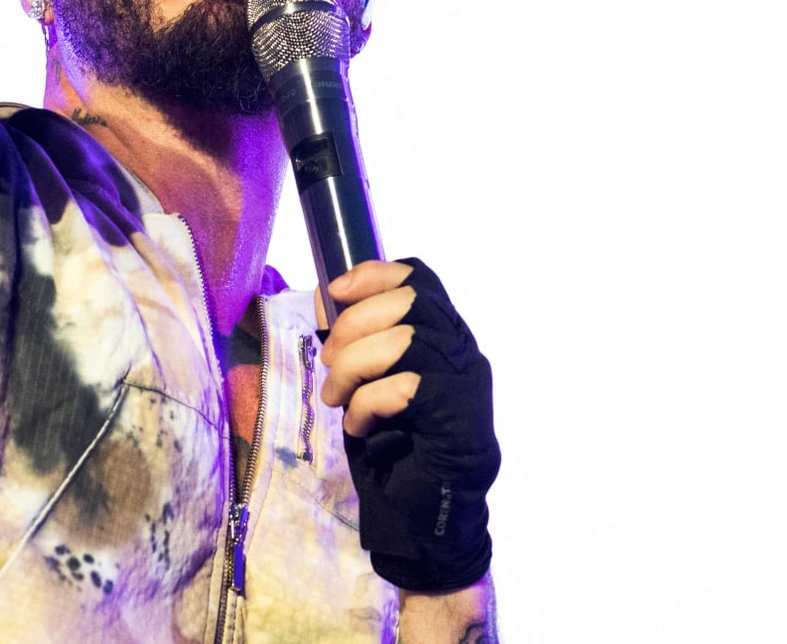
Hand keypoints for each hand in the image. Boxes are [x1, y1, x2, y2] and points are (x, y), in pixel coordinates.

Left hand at [319, 257, 500, 593]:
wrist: (425, 512)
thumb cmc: (397, 444)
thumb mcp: (365, 381)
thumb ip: (351, 339)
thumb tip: (321, 296)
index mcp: (442, 335)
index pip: (420, 277)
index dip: (375, 274)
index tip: (333, 292)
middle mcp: (461, 351)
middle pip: (409, 301)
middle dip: (353, 324)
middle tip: (328, 360)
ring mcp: (465, 383)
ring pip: (404, 340)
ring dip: (353, 367)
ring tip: (336, 398)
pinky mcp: (457, 417)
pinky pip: (403, 388)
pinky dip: (367, 405)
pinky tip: (359, 426)